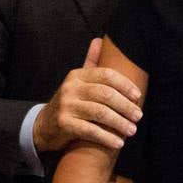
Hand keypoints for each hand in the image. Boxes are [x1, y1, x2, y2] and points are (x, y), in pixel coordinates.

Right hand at [33, 37, 142, 151]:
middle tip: (138, 116)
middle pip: (105, 94)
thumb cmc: (70, 103)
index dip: (125, 85)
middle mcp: (70, 88)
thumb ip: (90, 63)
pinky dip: (106, 137)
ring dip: (119, 123)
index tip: (138, 96)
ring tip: (131, 130)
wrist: (44, 125)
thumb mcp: (78, 82)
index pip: (106, 75)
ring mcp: (66, 106)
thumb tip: (99, 40)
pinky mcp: (63, 124)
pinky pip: (90, 130)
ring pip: (100, 113)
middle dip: (125, 106)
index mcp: (77, 76)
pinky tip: (118, 142)